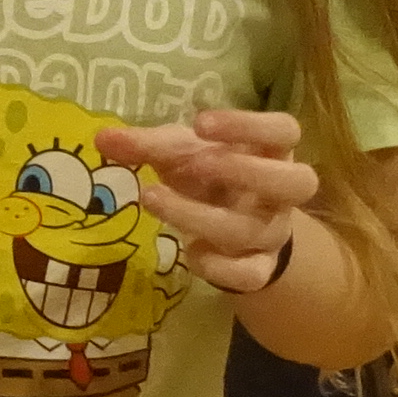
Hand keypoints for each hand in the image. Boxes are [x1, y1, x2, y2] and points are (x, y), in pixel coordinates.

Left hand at [96, 110, 314, 293]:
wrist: (226, 227)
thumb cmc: (206, 177)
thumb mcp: (180, 154)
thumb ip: (146, 145)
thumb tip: (102, 139)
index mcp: (270, 151)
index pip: (284, 131)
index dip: (250, 125)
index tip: (201, 122)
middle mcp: (281, 193)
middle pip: (295, 182)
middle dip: (246, 172)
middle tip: (198, 163)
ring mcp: (273, 232)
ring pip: (253, 229)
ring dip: (200, 216)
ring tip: (151, 196)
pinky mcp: (259, 268)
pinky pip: (251, 275)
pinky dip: (218, 267)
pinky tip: (189, 252)